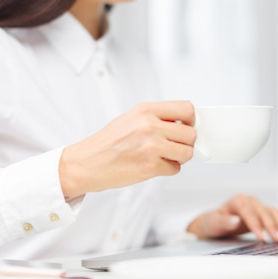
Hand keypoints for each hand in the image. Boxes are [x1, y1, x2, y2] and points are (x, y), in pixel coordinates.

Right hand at [59, 101, 195, 199]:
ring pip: (187, 152)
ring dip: (179, 157)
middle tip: (174, 146)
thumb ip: (156, 118)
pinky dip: (167, 169)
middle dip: (186, 142)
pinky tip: (153, 166)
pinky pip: (175, 169)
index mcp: (146, 110)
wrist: (86, 163)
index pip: (186, 108)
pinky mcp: (150, 166)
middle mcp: (150, 125)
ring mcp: (151, 146)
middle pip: (191, 133)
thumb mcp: (131, 119)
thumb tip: (182, 123)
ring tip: (164, 156)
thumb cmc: (107, 143)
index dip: (191, 120)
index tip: (186, 127)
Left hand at [187, 194, 277, 242]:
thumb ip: (224, 222)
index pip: (249, 212)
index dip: (256, 225)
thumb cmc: (215, 222)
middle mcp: (250, 201)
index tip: (262, 237)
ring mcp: (258, 206)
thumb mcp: (214, 223)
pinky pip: (277, 216)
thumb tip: (235, 220)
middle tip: (277, 240)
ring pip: (273, 212)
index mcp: (237, 200)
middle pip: (263, 212)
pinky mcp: (264, 212)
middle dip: (271, 226)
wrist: (218, 222)